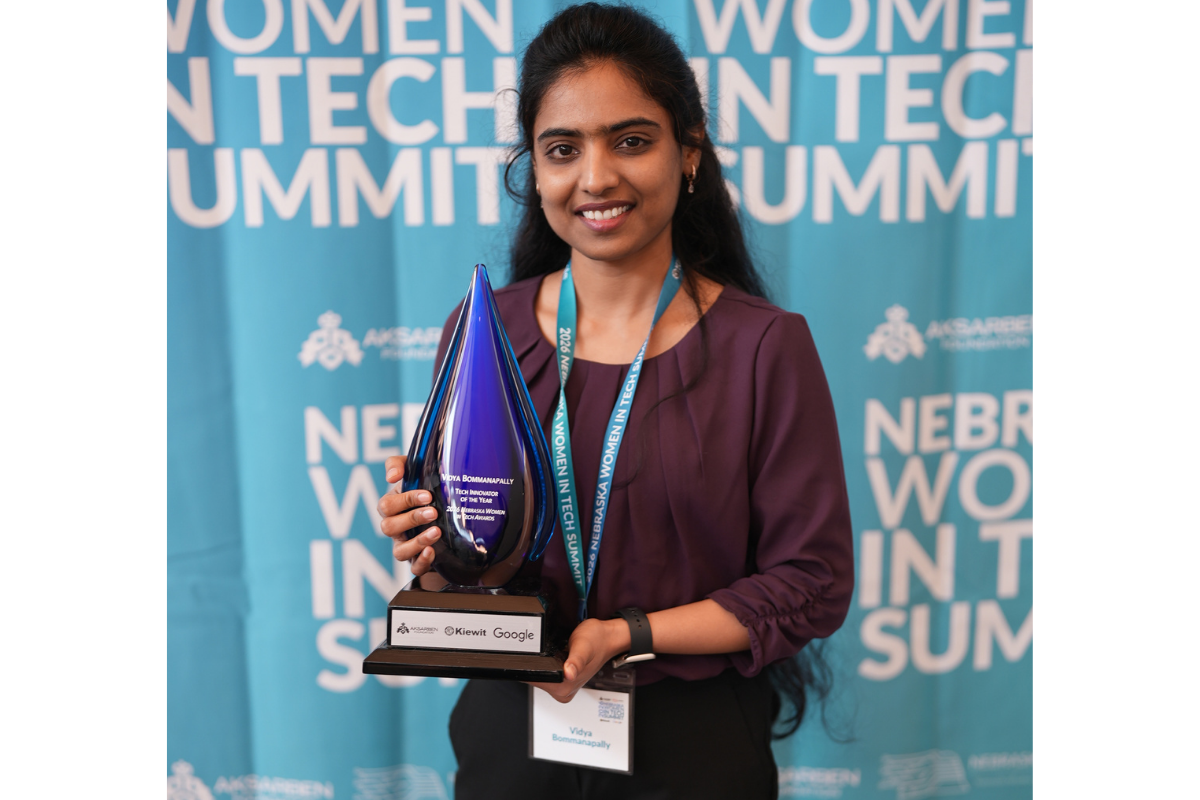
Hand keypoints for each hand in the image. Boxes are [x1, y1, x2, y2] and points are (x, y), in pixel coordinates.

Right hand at [377, 455, 439, 575]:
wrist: (447, 510)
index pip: (387, 505)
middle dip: (412, 519)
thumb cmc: (425, 487)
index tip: (427, 496)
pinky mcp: (418, 559)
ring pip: (399, 551)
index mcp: (392, 506)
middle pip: (389, 527)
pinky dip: (422, 561)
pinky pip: (414, 567)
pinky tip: (433, 552)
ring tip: (436, 532)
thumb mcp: (414, 471)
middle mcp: (395, 527)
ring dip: (417, 542)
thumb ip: (399, 464)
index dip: (405, 501)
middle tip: (433, 512)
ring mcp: (405, 545)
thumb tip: (391, 476)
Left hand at [529, 618, 629, 702]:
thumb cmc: (597, 640)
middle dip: (536, 664)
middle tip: (550, 649)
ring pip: (541, 676)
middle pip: (536, 679)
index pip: (534, 681)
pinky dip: (548, 664)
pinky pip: (548, 673)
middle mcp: (563, 691)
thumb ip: (575, 661)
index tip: (531, 653)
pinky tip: (557, 655)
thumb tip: (569, 673)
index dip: (529, 666)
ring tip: (556, 651)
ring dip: (543, 663)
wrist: (606, 638)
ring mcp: (563, 687)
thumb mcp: (583, 647)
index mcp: (565, 688)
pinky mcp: (564, 681)